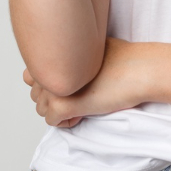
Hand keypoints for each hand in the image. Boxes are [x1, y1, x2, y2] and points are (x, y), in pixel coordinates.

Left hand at [22, 38, 149, 127]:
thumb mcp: (90, 48)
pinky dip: (66, 122)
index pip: (31, 75)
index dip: (50, 84)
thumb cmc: (122, 59)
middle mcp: (50, 67)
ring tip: (82, 104)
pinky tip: (83, 112)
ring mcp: (54, 86)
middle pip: (35, 94)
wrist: (139, 70)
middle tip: (79, 96)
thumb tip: (62, 68)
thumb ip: (71, 56)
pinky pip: (52, 121)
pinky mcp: (62, 105)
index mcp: (55, 52)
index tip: (70, 85)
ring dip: (59, 111)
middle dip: (54, 99)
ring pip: (41, 109)